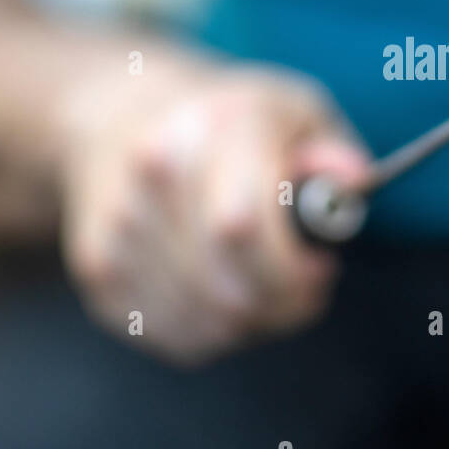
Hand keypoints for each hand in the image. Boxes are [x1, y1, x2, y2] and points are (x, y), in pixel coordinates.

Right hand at [56, 59, 370, 364]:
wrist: (123, 114)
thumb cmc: (232, 123)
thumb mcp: (296, 112)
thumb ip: (334, 151)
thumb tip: (351, 184)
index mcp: (213, 127)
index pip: (242, 226)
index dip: (292, 270)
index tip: (321, 270)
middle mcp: (154, 172)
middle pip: (225, 287)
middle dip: (281, 305)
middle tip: (303, 289)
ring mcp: (117, 224)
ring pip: (203, 322)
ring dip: (251, 322)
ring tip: (263, 285)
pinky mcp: (97, 269)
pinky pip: (170, 335)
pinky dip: (211, 332)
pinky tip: (224, 294)